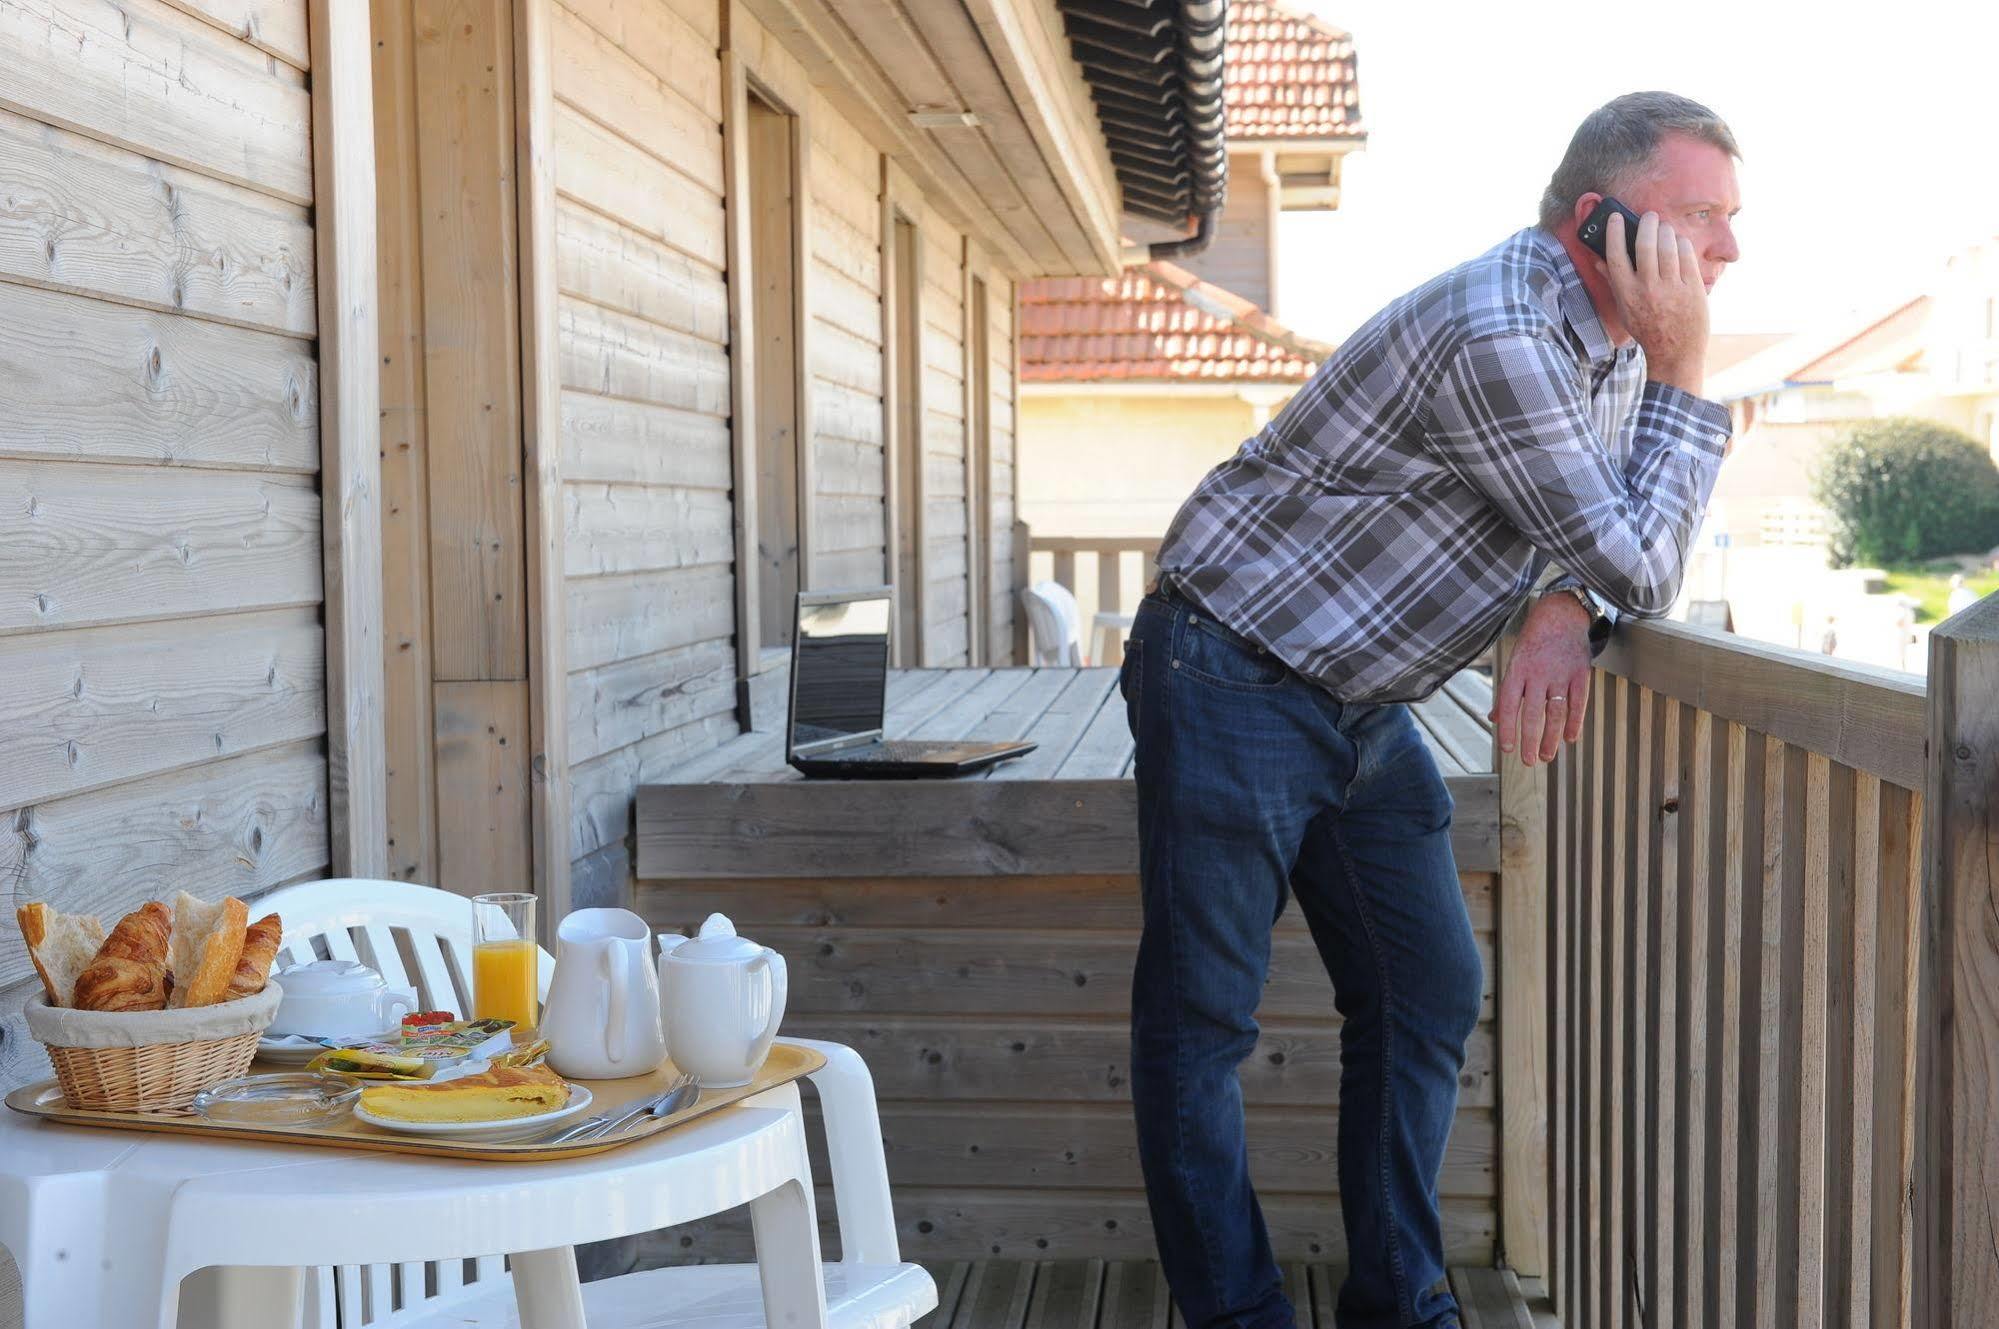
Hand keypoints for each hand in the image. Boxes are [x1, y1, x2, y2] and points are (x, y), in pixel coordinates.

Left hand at [1491, 593, 1593, 766]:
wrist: (1561, 615)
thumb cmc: (1533, 643)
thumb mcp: (1514, 662)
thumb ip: (1506, 692)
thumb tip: (1494, 718)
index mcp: (1517, 670)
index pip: (1508, 705)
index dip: (1508, 728)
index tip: (1507, 750)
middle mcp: (1538, 673)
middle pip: (1532, 713)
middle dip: (1530, 740)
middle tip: (1528, 761)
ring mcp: (1560, 673)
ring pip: (1555, 712)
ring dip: (1551, 737)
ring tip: (1546, 756)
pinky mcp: (1580, 672)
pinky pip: (1578, 702)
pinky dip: (1575, 722)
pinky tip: (1571, 738)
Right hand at [1603, 210, 1708, 395]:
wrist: (1676, 352)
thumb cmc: (1648, 329)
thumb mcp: (1625, 309)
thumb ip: (1613, 282)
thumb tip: (1598, 260)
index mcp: (1627, 294)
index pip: (1615, 256)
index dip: (1614, 233)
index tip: (1615, 218)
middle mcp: (1648, 289)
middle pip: (1645, 244)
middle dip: (1647, 223)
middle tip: (1649, 216)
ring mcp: (1672, 288)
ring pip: (1668, 244)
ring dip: (1666, 230)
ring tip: (1664, 228)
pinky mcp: (1692, 287)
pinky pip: (1686, 253)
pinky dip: (1681, 243)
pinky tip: (1678, 243)